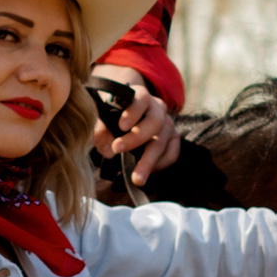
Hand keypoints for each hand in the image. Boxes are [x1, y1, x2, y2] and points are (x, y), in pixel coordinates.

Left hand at [92, 66, 180, 184]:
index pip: (141, 99)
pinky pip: (172, 153)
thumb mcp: (104, 117)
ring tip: (137, 179)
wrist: (128, 115)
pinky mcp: (173, 138)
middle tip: (117, 150)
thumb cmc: (114, 114)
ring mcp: (168, 123)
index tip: (121, 126)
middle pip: (154, 122)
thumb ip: (102, 131)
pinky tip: (148, 171)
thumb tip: (108, 152)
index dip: (132, 112)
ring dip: (149, 161)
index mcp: (141, 96)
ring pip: (162, 142)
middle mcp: (158, 108)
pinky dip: (161, 164)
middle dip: (136, 138)